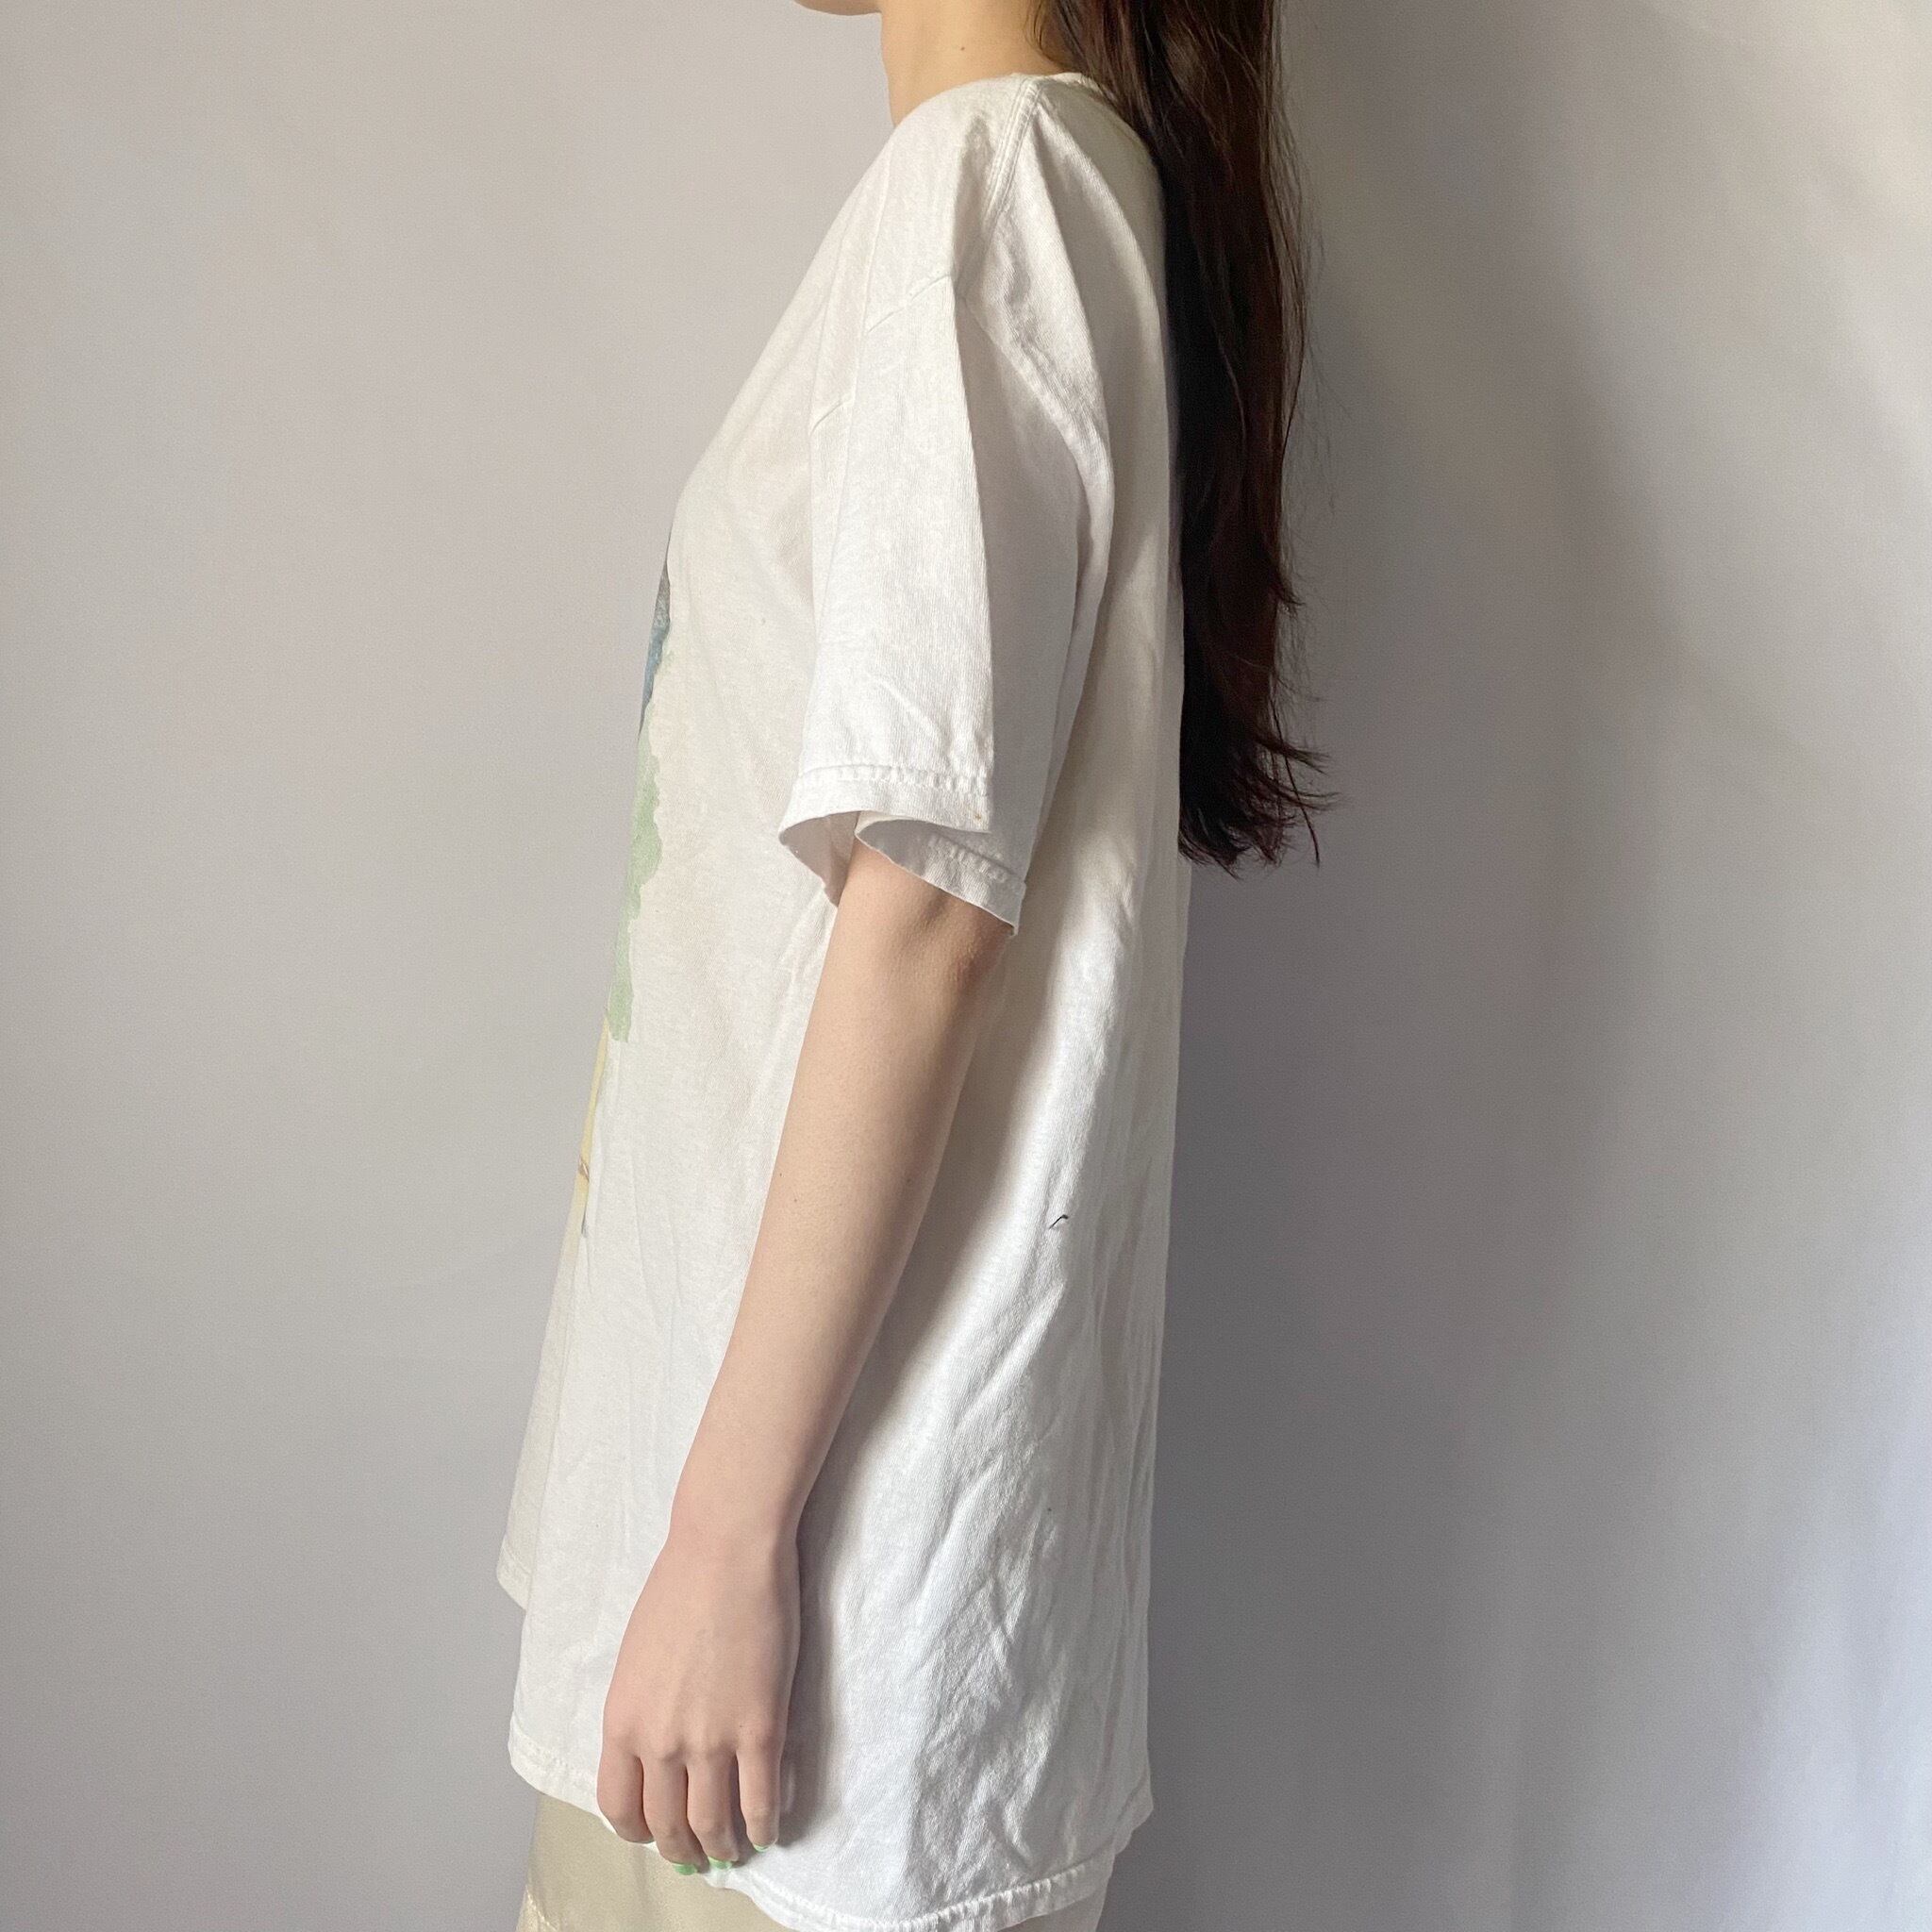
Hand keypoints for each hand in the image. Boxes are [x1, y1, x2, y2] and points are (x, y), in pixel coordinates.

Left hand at [596, 1514, 798, 1867]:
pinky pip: (762, 1800)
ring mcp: (712, 1740)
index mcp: (621, 1722)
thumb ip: (641, 1711)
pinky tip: (768, 1828)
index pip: (619, 1806)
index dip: (639, 1830)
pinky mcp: (761, 1729)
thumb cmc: (679, 1588)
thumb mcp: (636, 1659)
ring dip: (725, 1846)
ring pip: (714, 1823)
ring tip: (734, 1848)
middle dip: (684, 1847)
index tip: (654, 1832)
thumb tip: (658, 1752)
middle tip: (698, 1851)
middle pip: (668, 1824)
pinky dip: (764, 1824)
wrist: (726, 1550)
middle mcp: (659, 1743)